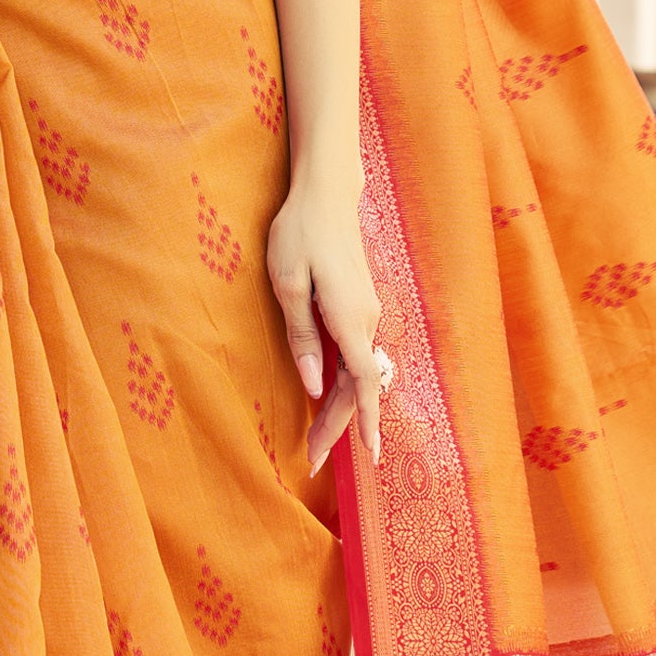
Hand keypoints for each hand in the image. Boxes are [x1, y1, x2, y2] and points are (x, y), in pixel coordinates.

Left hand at [266, 167, 384, 469]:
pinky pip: (356, 357)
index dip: (363, 422)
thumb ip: (302, 337)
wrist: (326, 194)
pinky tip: (330, 401)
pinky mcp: (359, 307)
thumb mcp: (288, 284)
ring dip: (341, 409)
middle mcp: (366, 321)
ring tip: (317, 440)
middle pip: (360, 386)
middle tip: (312, 461)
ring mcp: (366, 314)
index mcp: (350, 319)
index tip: (366, 456)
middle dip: (339, 427)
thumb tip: (315, 387)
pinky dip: (345, 385)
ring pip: (359, 374)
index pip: (364, 383)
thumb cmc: (300, 233)